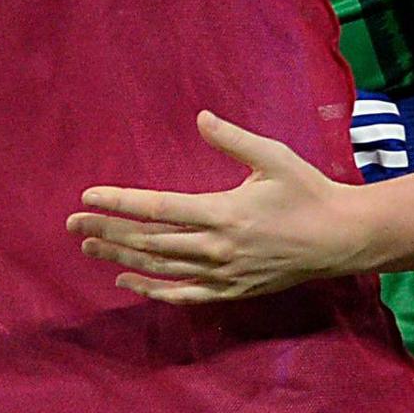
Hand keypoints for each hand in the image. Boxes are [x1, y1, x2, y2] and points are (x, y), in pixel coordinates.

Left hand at [65, 110, 378, 303]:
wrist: (341, 237)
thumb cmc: (307, 191)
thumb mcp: (273, 156)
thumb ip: (233, 139)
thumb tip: (201, 117)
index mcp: (224, 212)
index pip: (158, 208)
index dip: (120, 202)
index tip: (89, 196)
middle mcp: (219, 247)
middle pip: (150, 242)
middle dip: (108, 230)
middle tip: (72, 223)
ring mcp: (225, 274)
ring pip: (161, 269)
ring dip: (121, 257)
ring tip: (89, 246)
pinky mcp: (233, 291)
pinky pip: (185, 295)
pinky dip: (153, 290)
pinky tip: (127, 281)